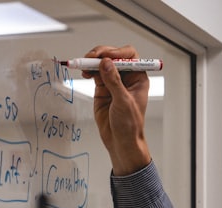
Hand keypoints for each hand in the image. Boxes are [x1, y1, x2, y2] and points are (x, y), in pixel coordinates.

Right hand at [82, 45, 150, 175]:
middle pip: (113, 57)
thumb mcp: (123, 102)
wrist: (120, 141)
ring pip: (102, 64)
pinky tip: (84, 73)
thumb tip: (106, 63)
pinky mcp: (102, 89)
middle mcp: (126, 78)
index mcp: (138, 78)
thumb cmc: (130, 125)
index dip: (117, 52)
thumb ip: (114, 82)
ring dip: (92, 62)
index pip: (129, 56)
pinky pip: (94, 74)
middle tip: (90, 58)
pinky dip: (88, 71)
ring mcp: (113, 83)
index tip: (105, 56)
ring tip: (84, 65)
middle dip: (101, 55)